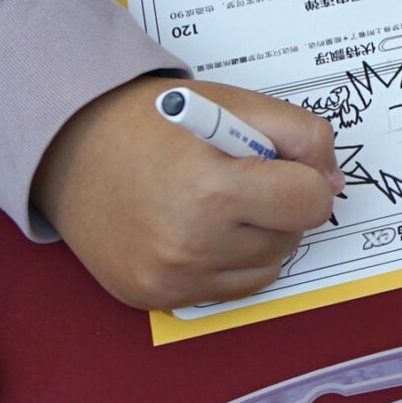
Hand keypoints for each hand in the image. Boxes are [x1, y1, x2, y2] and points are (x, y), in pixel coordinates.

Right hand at [33, 78, 338, 309]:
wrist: (68, 148)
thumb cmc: (152, 121)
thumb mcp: (233, 104)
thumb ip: (299, 134)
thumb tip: (333, 180)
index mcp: (210, 191)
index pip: (311, 202)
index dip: (308, 175)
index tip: (284, 162)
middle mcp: (189, 246)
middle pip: (291, 236)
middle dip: (282, 204)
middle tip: (242, 174)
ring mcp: (169, 280)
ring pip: (267, 266)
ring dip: (260, 234)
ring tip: (219, 199)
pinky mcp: (153, 299)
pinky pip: (232, 288)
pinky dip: (232, 259)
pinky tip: (202, 226)